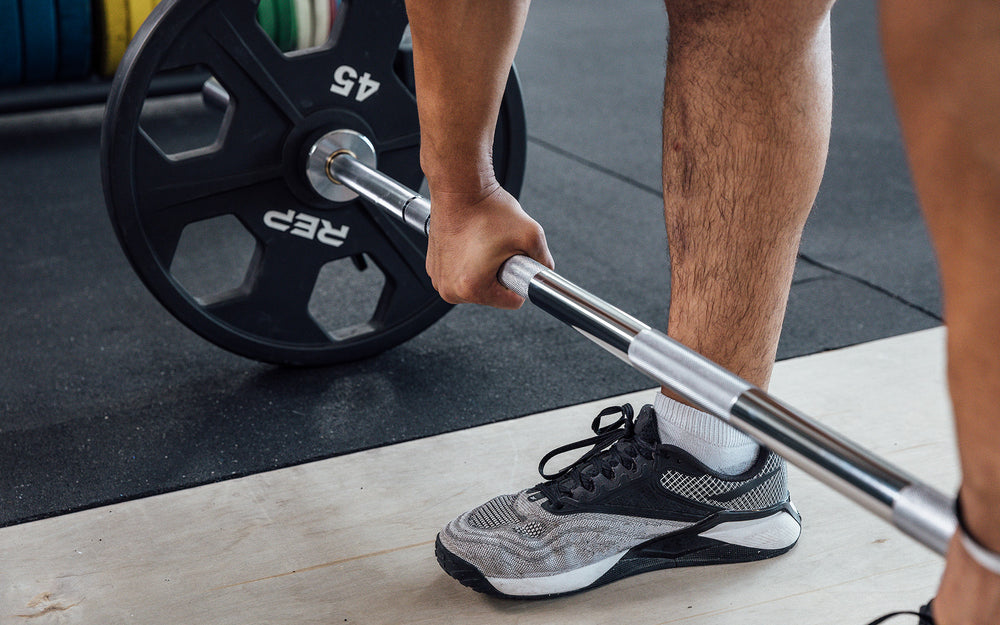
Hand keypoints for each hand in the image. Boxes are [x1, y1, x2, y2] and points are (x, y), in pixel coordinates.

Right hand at [425, 183, 553, 308]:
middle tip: (498, 248)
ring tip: (484, 244)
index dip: (520, 279)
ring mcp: (439, 278)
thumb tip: (544, 271)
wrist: (459, 187)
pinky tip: (471, 242)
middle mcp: (450, 288)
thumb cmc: (486, 208)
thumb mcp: (531, 235)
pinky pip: (459, 274)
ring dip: (484, 269)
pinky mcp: (433, 267)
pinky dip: (468, 262)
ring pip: (475, 285)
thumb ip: (544, 261)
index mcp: (471, 288)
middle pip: (492, 295)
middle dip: (500, 273)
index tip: (514, 261)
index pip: (512, 302)